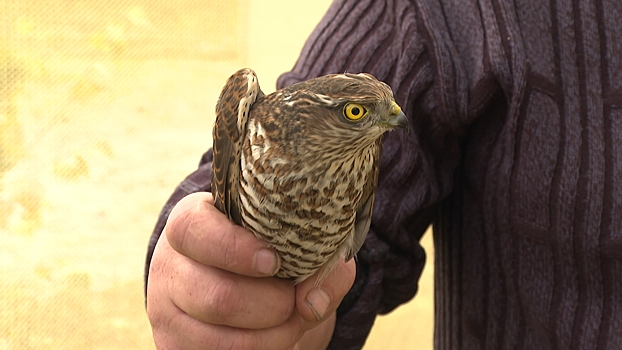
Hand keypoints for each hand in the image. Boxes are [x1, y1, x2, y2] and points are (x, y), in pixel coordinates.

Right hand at [146, 192, 355, 349]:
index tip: (274, 261)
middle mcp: (170, 265)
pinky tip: (272, 337)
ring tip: (292, 321)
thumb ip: (319, 260)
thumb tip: (312, 303)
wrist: (244, 278)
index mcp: (191, 222)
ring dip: (272, 337)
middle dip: (273, 305)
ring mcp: (165, 310)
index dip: (235, 249)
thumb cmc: (271, 250)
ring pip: (220, 340)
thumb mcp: (295, 239)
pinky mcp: (171, 345)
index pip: (192, 231)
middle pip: (218, 297)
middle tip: (295, 299)